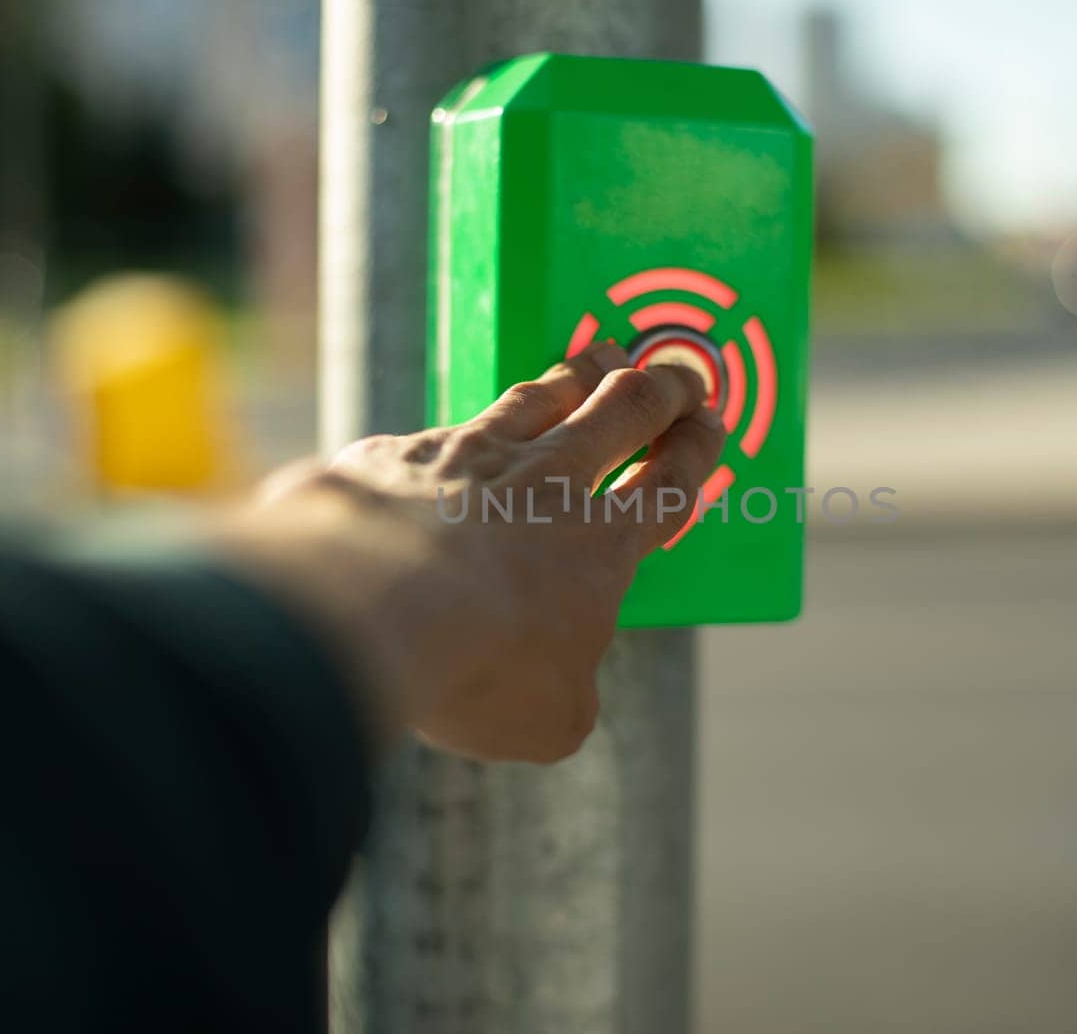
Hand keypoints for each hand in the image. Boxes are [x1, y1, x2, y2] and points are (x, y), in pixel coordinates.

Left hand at [220, 342, 725, 762]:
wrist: (368, 604)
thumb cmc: (478, 667)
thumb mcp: (551, 716)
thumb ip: (569, 694)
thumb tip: (562, 691)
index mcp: (602, 546)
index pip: (669, 484)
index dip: (695, 451)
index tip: (708, 425)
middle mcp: (547, 484)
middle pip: (624, 411)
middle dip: (663, 389)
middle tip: (680, 374)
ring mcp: (473, 455)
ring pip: (543, 396)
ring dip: (582, 374)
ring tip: (601, 358)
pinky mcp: (401, 452)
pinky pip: (444, 429)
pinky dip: (464, 431)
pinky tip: (455, 433)